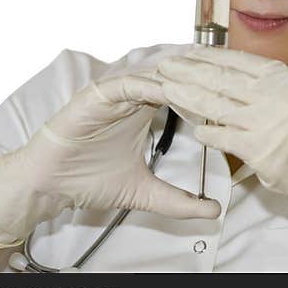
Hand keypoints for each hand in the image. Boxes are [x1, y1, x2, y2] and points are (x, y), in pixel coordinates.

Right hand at [0, 69, 221, 248]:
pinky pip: (126, 84)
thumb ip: (178, 201)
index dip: (208, 94)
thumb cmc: (89, 181)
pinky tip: (168, 92)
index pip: (183, 92)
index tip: (236, 102)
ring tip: (205, 85)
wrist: (50, 185)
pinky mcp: (97, 95)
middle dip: (200, 80)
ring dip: (178, 80)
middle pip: (173, 78)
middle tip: (229, 83)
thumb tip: (214, 211)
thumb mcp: (144, 193)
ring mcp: (115, 93)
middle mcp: (132, 96)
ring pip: (153, 76)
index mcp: (144, 110)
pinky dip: (148, 86)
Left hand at [157, 45, 287, 271]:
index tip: (185, 54)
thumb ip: (268, 85)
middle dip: (188, 72)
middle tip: (164, 65)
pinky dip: (205, 133)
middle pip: (221, 79)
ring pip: (216, 106)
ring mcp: (268, 123)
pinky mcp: (261, 152)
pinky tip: (192, 128)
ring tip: (165, 89)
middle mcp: (276, 95)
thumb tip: (229, 75)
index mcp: (285, 77)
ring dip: (186, 97)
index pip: (237, 61)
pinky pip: (223, 138)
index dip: (207, 57)